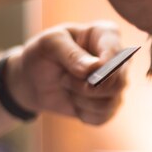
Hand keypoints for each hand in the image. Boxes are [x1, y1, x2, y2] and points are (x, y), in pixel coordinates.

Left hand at [6, 22, 125, 124]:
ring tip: (67, 87)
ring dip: (81, 100)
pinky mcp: (110, 103)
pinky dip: (83, 113)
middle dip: (86, 87)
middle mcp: (118, 58)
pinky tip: (74, 102)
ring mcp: (116, 82)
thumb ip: (71, 53)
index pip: (117, 54)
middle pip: (118, 82)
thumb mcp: (49, 44)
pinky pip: (103, 116)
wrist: (33, 80)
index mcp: (107, 34)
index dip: (103, 68)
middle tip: (64, 80)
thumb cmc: (43, 54)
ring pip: (111, 101)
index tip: (82, 72)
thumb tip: (94, 68)